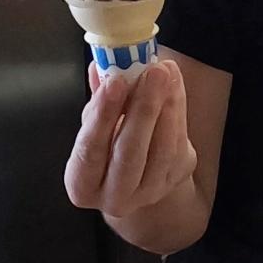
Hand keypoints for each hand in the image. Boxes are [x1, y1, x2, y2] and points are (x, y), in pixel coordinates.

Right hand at [64, 60, 196, 218]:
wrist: (138, 171)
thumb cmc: (108, 144)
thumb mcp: (95, 125)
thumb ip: (97, 99)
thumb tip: (100, 66)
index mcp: (82, 184)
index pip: (90, 150)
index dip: (102, 115)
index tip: (115, 82)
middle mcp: (114, 197)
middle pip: (129, 154)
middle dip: (143, 109)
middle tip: (152, 72)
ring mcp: (149, 192)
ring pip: (162, 149)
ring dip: (166, 105)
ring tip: (165, 72)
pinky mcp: (175, 180)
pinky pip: (180, 143)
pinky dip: (178, 109)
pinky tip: (174, 82)